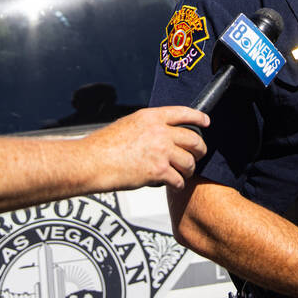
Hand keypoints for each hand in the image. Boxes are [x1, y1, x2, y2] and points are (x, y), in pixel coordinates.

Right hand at [83, 106, 208, 190]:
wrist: (91, 162)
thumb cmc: (102, 146)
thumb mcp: (127, 124)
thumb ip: (146, 127)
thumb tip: (158, 132)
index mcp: (151, 117)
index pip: (183, 113)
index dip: (198, 118)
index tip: (206, 122)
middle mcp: (159, 131)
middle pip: (193, 139)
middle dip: (200, 149)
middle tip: (198, 155)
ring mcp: (160, 151)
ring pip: (189, 161)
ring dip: (188, 170)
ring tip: (183, 173)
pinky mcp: (158, 171)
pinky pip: (178, 179)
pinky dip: (178, 184)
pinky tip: (173, 185)